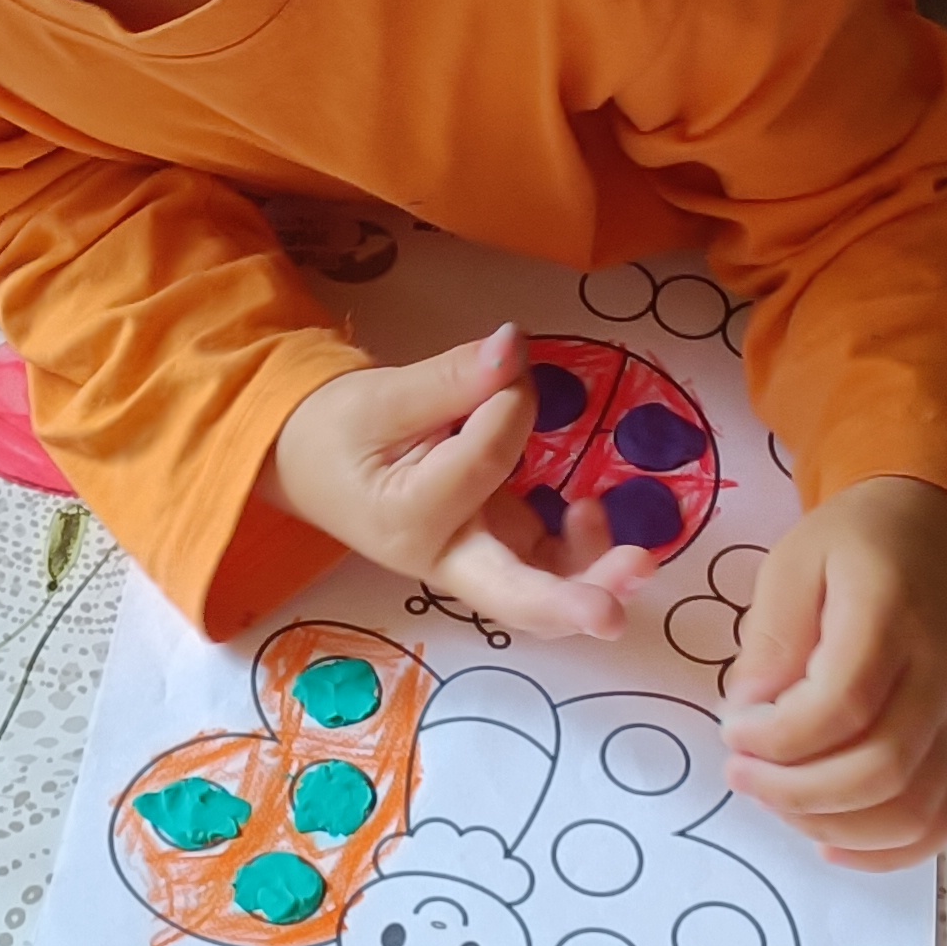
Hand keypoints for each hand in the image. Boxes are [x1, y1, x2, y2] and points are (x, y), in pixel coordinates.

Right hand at [267, 326, 661, 640]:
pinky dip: (581, 545)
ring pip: (543, 591)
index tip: (501, 360)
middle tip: (621, 601)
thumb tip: (513, 344)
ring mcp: (475, 558)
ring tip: (640, 555)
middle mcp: (444, 557)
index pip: (485, 460)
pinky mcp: (496, 545)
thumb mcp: (381, 396)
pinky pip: (546, 562)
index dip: (508, 402)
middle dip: (575, 600)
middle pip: (517, 596)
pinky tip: (587, 507)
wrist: (306, 458)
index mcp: (408, 520)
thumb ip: (452, 377)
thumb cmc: (335, 430)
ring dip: (595, 576)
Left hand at [719, 475, 946, 870]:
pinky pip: (938, 821)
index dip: (779, 737)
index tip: (733, 731)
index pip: (843, 706)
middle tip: (740, 772)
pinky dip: (884, 850)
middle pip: (881, 769)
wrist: (938, 534)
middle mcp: (937, 679)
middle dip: (795, 790)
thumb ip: (772, 636)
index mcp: (892, 620)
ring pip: (912, 809)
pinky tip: (827, 842)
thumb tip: (750, 713)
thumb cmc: (856, 544)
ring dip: (831, 824)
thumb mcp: (795, 561)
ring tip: (775, 798)